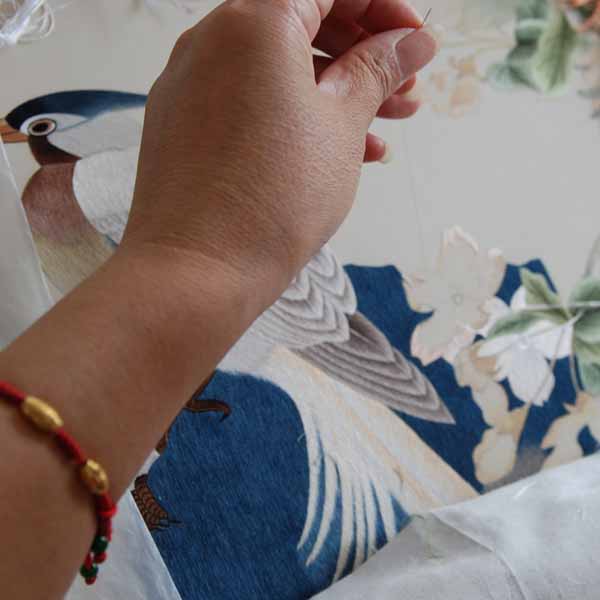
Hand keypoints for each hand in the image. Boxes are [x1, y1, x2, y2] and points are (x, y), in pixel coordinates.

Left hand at [124, 0, 440, 312]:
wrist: (198, 272)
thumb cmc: (275, 197)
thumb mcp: (342, 126)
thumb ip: (378, 70)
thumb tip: (411, 40)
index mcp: (254, 22)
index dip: (382, 9)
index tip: (414, 43)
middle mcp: (211, 40)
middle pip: (302, 24)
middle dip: (364, 54)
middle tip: (406, 91)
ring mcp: (190, 84)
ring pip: (277, 70)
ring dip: (334, 92)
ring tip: (385, 128)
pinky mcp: (183, 125)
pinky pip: (248, 103)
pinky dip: (293, 117)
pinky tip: (337, 154)